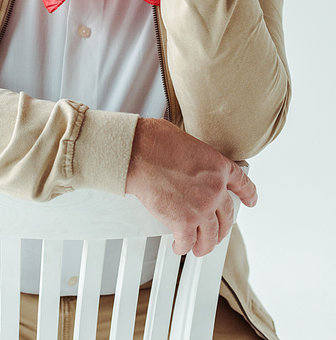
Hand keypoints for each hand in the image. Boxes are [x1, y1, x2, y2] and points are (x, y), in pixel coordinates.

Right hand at [125, 117, 256, 256]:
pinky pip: (187, 242)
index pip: (242, 184)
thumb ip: (198, 161)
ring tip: (198, 247)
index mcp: (219, 167)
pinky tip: (179, 246)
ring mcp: (201, 208)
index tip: (250, 201)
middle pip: (227, 217)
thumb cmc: (156, 142)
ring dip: (205, 244)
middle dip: (223, 228)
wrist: (139, 153)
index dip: (248, 195)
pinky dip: (183, 247)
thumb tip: (190, 166)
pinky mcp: (183, 223)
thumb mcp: (189, 143)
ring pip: (210, 236)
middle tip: (217, 233)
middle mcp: (215, 190)